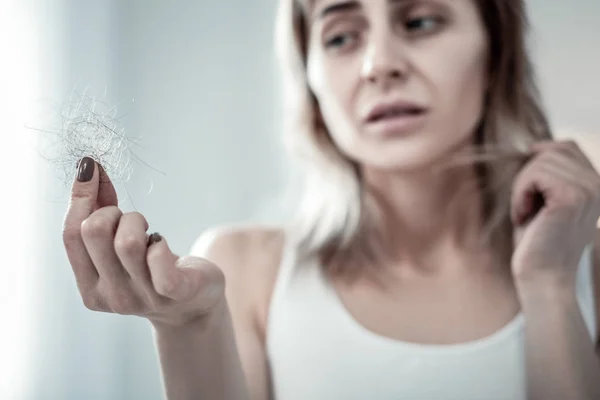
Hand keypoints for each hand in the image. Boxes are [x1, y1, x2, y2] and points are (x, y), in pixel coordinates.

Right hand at [62, 157, 224, 326]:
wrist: (195, 304)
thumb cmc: (154, 267)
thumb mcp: (121, 243)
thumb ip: (101, 209)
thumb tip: (87, 168)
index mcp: (90, 289)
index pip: (70, 236)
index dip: (79, 197)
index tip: (91, 170)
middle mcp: (112, 297)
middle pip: (94, 231)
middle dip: (113, 211)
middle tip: (133, 221)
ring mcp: (143, 298)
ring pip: (126, 241)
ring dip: (138, 222)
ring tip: (150, 232)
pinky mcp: (174, 291)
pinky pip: (157, 258)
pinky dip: (160, 242)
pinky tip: (163, 245)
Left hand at [510, 140, 599, 289]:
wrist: (542, 276)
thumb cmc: (537, 241)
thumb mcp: (544, 200)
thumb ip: (549, 173)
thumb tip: (535, 145)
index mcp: (595, 184)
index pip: (566, 146)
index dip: (539, 157)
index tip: (529, 191)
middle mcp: (598, 185)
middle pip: (551, 150)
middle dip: (528, 176)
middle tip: (526, 207)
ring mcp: (588, 189)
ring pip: (540, 161)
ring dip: (521, 188)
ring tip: (526, 214)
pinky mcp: (572, 197)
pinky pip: (535, 174)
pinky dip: (520, 194)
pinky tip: (524, 216)